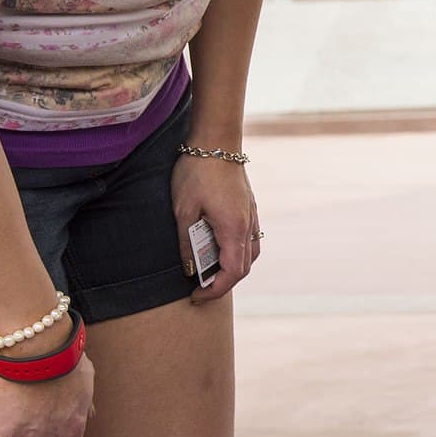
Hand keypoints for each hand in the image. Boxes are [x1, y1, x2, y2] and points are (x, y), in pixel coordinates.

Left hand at [172, 154, 259, 302]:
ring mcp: (252, 216)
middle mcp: (248, 226)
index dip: (215, 289)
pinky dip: (237, 254)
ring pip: (250, 255)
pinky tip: (221, 250)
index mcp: (233, 228)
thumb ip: (186, 243)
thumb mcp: (183, 210)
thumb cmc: (197, 172)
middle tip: (200, 289)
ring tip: (211, 273)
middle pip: (244, 268)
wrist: (217, 141)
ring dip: (233, 270)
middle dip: (223, 284)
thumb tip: (189, 268)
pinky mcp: (250, 208)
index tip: (196, 294)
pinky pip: (250, 240)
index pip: (231, 272)